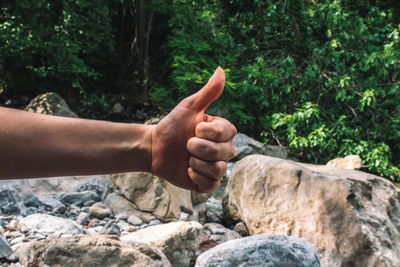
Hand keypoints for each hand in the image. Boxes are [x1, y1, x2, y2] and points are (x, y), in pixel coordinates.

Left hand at [151, 67, 236, 192]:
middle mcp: (223, 150)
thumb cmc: (172, 125)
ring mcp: (215, 168)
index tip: (194, 128)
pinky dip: (197, 177)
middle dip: (199, 147)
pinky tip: (187, 170)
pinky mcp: (206, 184)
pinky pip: (211, 185)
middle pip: (224, 152)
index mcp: (222, 132)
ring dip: (197, 162)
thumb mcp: (189, 107)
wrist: (154, 147)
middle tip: (186, 144)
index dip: (208, 132)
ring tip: (186, 158)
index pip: (228, 133)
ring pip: (219, 169)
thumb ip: (208, 92)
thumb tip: (221, 69)